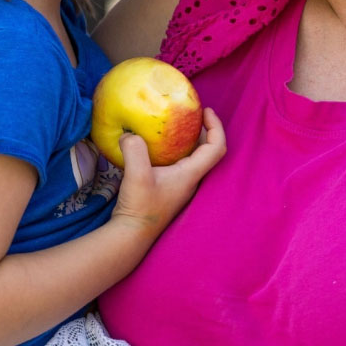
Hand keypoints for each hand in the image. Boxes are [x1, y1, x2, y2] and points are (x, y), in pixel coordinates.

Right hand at [111, 106, 225, 239]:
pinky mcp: (168, 187)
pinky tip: (156, 144)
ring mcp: (180, 184)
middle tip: (190, 113)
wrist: (130, 234)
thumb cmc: (139, 207)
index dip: (216, 126)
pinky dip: (175, 148)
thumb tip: (130, 133)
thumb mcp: (136, 175)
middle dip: (203, 128)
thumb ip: (135, 149)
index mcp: (190, 174)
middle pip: (208, 150)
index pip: (216, 147)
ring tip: (175, 124)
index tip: (205, 110)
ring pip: (194, 156)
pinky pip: (179, 162)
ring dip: (189, 138)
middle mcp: (190, 179)